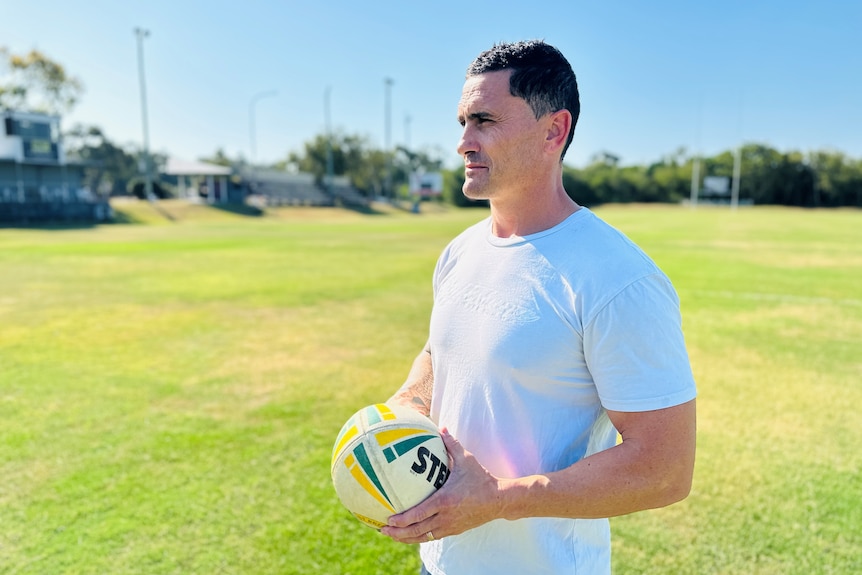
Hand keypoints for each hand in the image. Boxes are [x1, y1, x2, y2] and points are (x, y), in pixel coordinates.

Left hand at [381, 428, 505, 543]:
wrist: (499, 500)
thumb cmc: (481, 478)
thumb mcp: (467, 460)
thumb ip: (451, 444)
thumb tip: (441, 427)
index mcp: (444, 500)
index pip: (418, 514)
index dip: (402, 520)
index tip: (388, 520)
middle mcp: (445, 517)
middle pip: (416, 530)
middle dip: (398, 533)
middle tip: (382, 529)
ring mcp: (450, 526)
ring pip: (423, 537)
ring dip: (406, 538)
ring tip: (392, 535)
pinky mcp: (454, 530)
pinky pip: (432, 536)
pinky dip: (419, 537)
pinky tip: (410, 535)